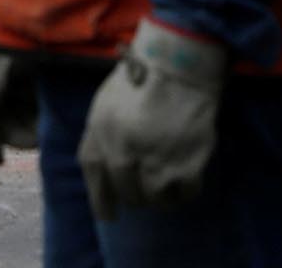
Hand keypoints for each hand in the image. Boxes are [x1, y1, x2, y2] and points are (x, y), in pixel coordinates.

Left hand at [77, 19, 226, 220]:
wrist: (180, 66)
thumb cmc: (142, 79)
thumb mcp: (106, 103)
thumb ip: (101, 135)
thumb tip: (102, 170)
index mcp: (101, 131)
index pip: (95, 177)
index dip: (101, 200)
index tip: (109, 215)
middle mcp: (124, 150)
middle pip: (127, 193)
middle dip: (135, 197)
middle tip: (145, 193)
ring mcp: (155, 161)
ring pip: (154, 200)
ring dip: (160, 196)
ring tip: (167, 180)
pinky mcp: (186, 166)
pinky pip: (184, 195)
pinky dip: (184, 191)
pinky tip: (185, 177)